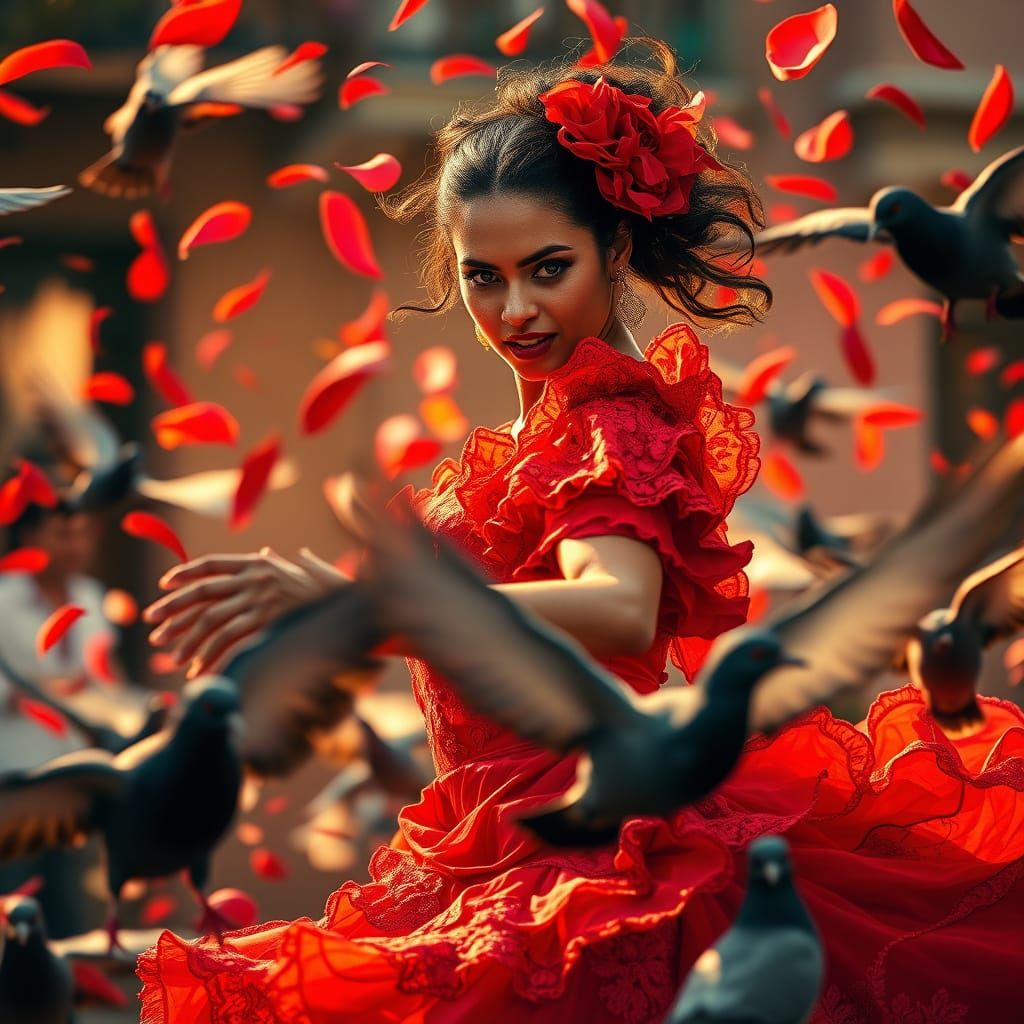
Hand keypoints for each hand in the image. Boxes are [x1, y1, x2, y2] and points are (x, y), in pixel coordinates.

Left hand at [143, 547, 349, 678]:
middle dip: (173, 608)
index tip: (164, 585)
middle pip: (203, 591)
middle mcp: (256, 577)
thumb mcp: (308, 570)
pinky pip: (230, 640)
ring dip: (187, 638)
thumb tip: (279, 554)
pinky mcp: (268, 622)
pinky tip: (198, 670)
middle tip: (152, 623)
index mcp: (260, 563)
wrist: (355, 604)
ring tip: (170, 655)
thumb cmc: (333, 591)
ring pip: (211, 619)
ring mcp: (262, 599)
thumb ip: (288, 564)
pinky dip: (211, 656)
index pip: (212, 564)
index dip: (186, 574)